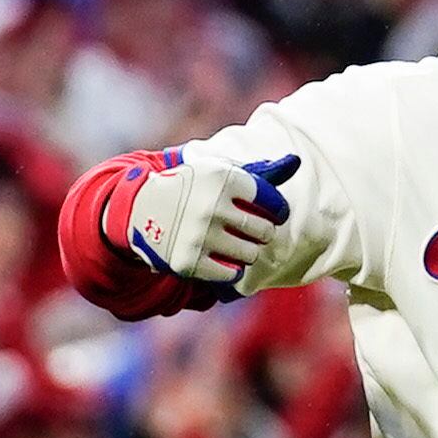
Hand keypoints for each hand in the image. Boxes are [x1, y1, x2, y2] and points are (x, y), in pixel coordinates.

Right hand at [119, 152, 297, 290]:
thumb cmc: (194, 189)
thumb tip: (296, 161)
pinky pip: (232, 275)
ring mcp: (199, 235)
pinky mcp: (189, 262)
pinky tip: (220, 257)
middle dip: (261, 232)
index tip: (272, 214)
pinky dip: (231, 270)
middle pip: (264, 231)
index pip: (271, 201)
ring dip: (248, 252)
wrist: (141, 209)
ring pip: (251, 255)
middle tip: (248, 230)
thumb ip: (261, 172)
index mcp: (222, 178)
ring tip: (233, 243)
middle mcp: (211, 206)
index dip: (277, 210)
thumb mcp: (220, 172)